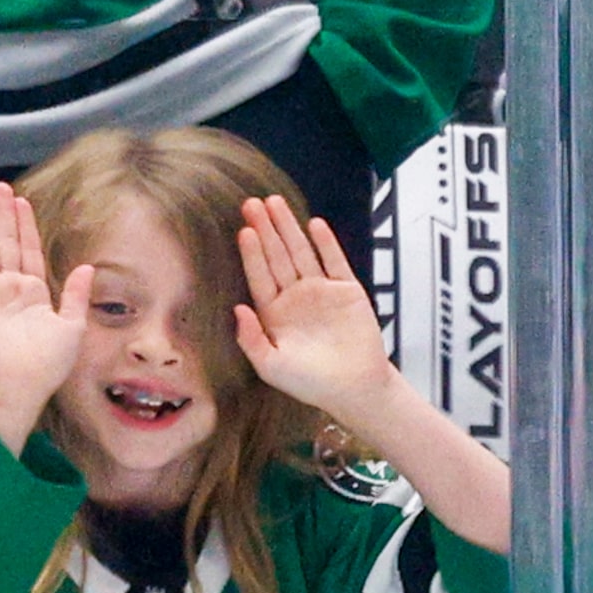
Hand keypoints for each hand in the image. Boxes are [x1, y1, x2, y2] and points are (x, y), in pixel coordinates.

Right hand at [0, 181, 92, 453]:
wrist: (19, 384)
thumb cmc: (48, 363)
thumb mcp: (73, 326)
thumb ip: (77, 295)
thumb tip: (87, 266)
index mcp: (34, 293)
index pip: (29, 250)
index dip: (26, 226)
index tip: (22, 201)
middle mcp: (10, 289)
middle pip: (7, 244)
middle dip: (4, 216)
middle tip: (1, 187)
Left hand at [232, 197, 396, 428]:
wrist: (355, 388)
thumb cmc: (310, 383)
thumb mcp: (271, 366)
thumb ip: (251, 339)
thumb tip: (237, 309)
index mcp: (274, 314)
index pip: (259, 277)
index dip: (252, 253)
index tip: (244, 230)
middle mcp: (295, 298)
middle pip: (277, 257)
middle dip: (265, 230)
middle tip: (252, 203)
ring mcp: (321, 291)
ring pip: (302, 252)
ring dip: (289, 228)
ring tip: (275, 203)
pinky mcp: (347, 291)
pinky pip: (334, 261)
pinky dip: (326, 243)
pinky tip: (313, 223)